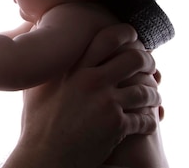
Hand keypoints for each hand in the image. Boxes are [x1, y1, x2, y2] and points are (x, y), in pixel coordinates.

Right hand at [5, 23, 160, 167]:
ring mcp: (106, 103)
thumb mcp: (35, 86)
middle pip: (134, 59)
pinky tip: (147, 121)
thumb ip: (45, 67)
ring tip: (152, 97)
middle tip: (148, 67)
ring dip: (153, 94)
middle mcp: (92, 82)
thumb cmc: (36, 122)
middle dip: (147, 61)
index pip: (107, 39)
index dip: (125, 33)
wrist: (45, 155)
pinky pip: (146, 118)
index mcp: (74, 69)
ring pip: (146, 90)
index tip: (132, 37)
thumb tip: (38, 47)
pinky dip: (150, 120)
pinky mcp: (117, 126)